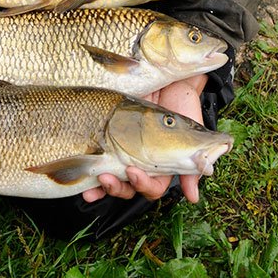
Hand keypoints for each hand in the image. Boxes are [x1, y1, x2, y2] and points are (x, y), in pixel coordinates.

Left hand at [81, 75, 207, 204]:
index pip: (152, 187)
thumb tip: (193, 197)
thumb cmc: (183, 107)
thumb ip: (192, 166)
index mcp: (162, 166)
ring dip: (103, 185)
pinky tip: (84, 180)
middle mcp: (142, 162)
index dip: (143, 185)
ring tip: (95, 181)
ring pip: (113, 178)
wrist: (170, 80)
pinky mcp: (110, 138)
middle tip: (108, 179)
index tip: (134, 172)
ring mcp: (125, 151)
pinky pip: (98, 159)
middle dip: (118, 188)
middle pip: (129, 188)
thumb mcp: (191, 132)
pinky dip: (89, 173)